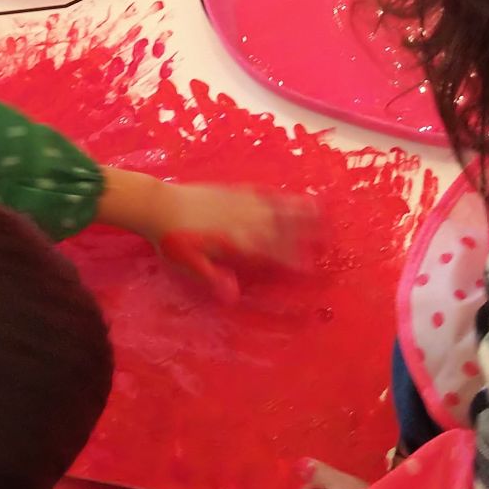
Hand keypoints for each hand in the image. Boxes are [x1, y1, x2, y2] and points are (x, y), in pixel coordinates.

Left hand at [157, 184, 319, 299]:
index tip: (311, 266)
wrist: (158, 206)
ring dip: (298, 208)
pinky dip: (275, 194)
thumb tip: (234, 297)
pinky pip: (259, 192)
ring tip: (320, 206)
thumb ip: (213, 278)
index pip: (271, 252)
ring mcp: (238, 203)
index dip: (292, 260)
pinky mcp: (230, 191)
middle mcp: (243, 221)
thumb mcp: (190, 265)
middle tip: (330, 234)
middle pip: (281, 227)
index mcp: (236, 242)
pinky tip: (285, 193)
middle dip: (306, 231)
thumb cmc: (172, 241)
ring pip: (275, 207)